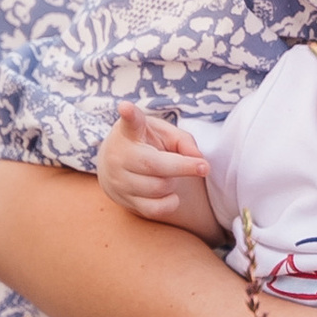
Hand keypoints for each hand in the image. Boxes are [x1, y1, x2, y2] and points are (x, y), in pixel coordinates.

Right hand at [98, 102, 209, 222]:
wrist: (113, 166)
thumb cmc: (144, 145)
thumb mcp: (163, 134)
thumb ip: (184, 141)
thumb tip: (199, 159)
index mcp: (129, 132)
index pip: (130, 122)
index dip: (129, 115)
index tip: (126, 107)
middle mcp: (119, 156)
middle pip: (154, 165)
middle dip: (183, 167)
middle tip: (203, 167)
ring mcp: (118, 180)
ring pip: (157, 188)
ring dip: (173, 183)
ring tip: (169, 175)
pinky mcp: (123, 201)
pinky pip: (154, 209)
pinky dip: (169, 203)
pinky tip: (170, 194)